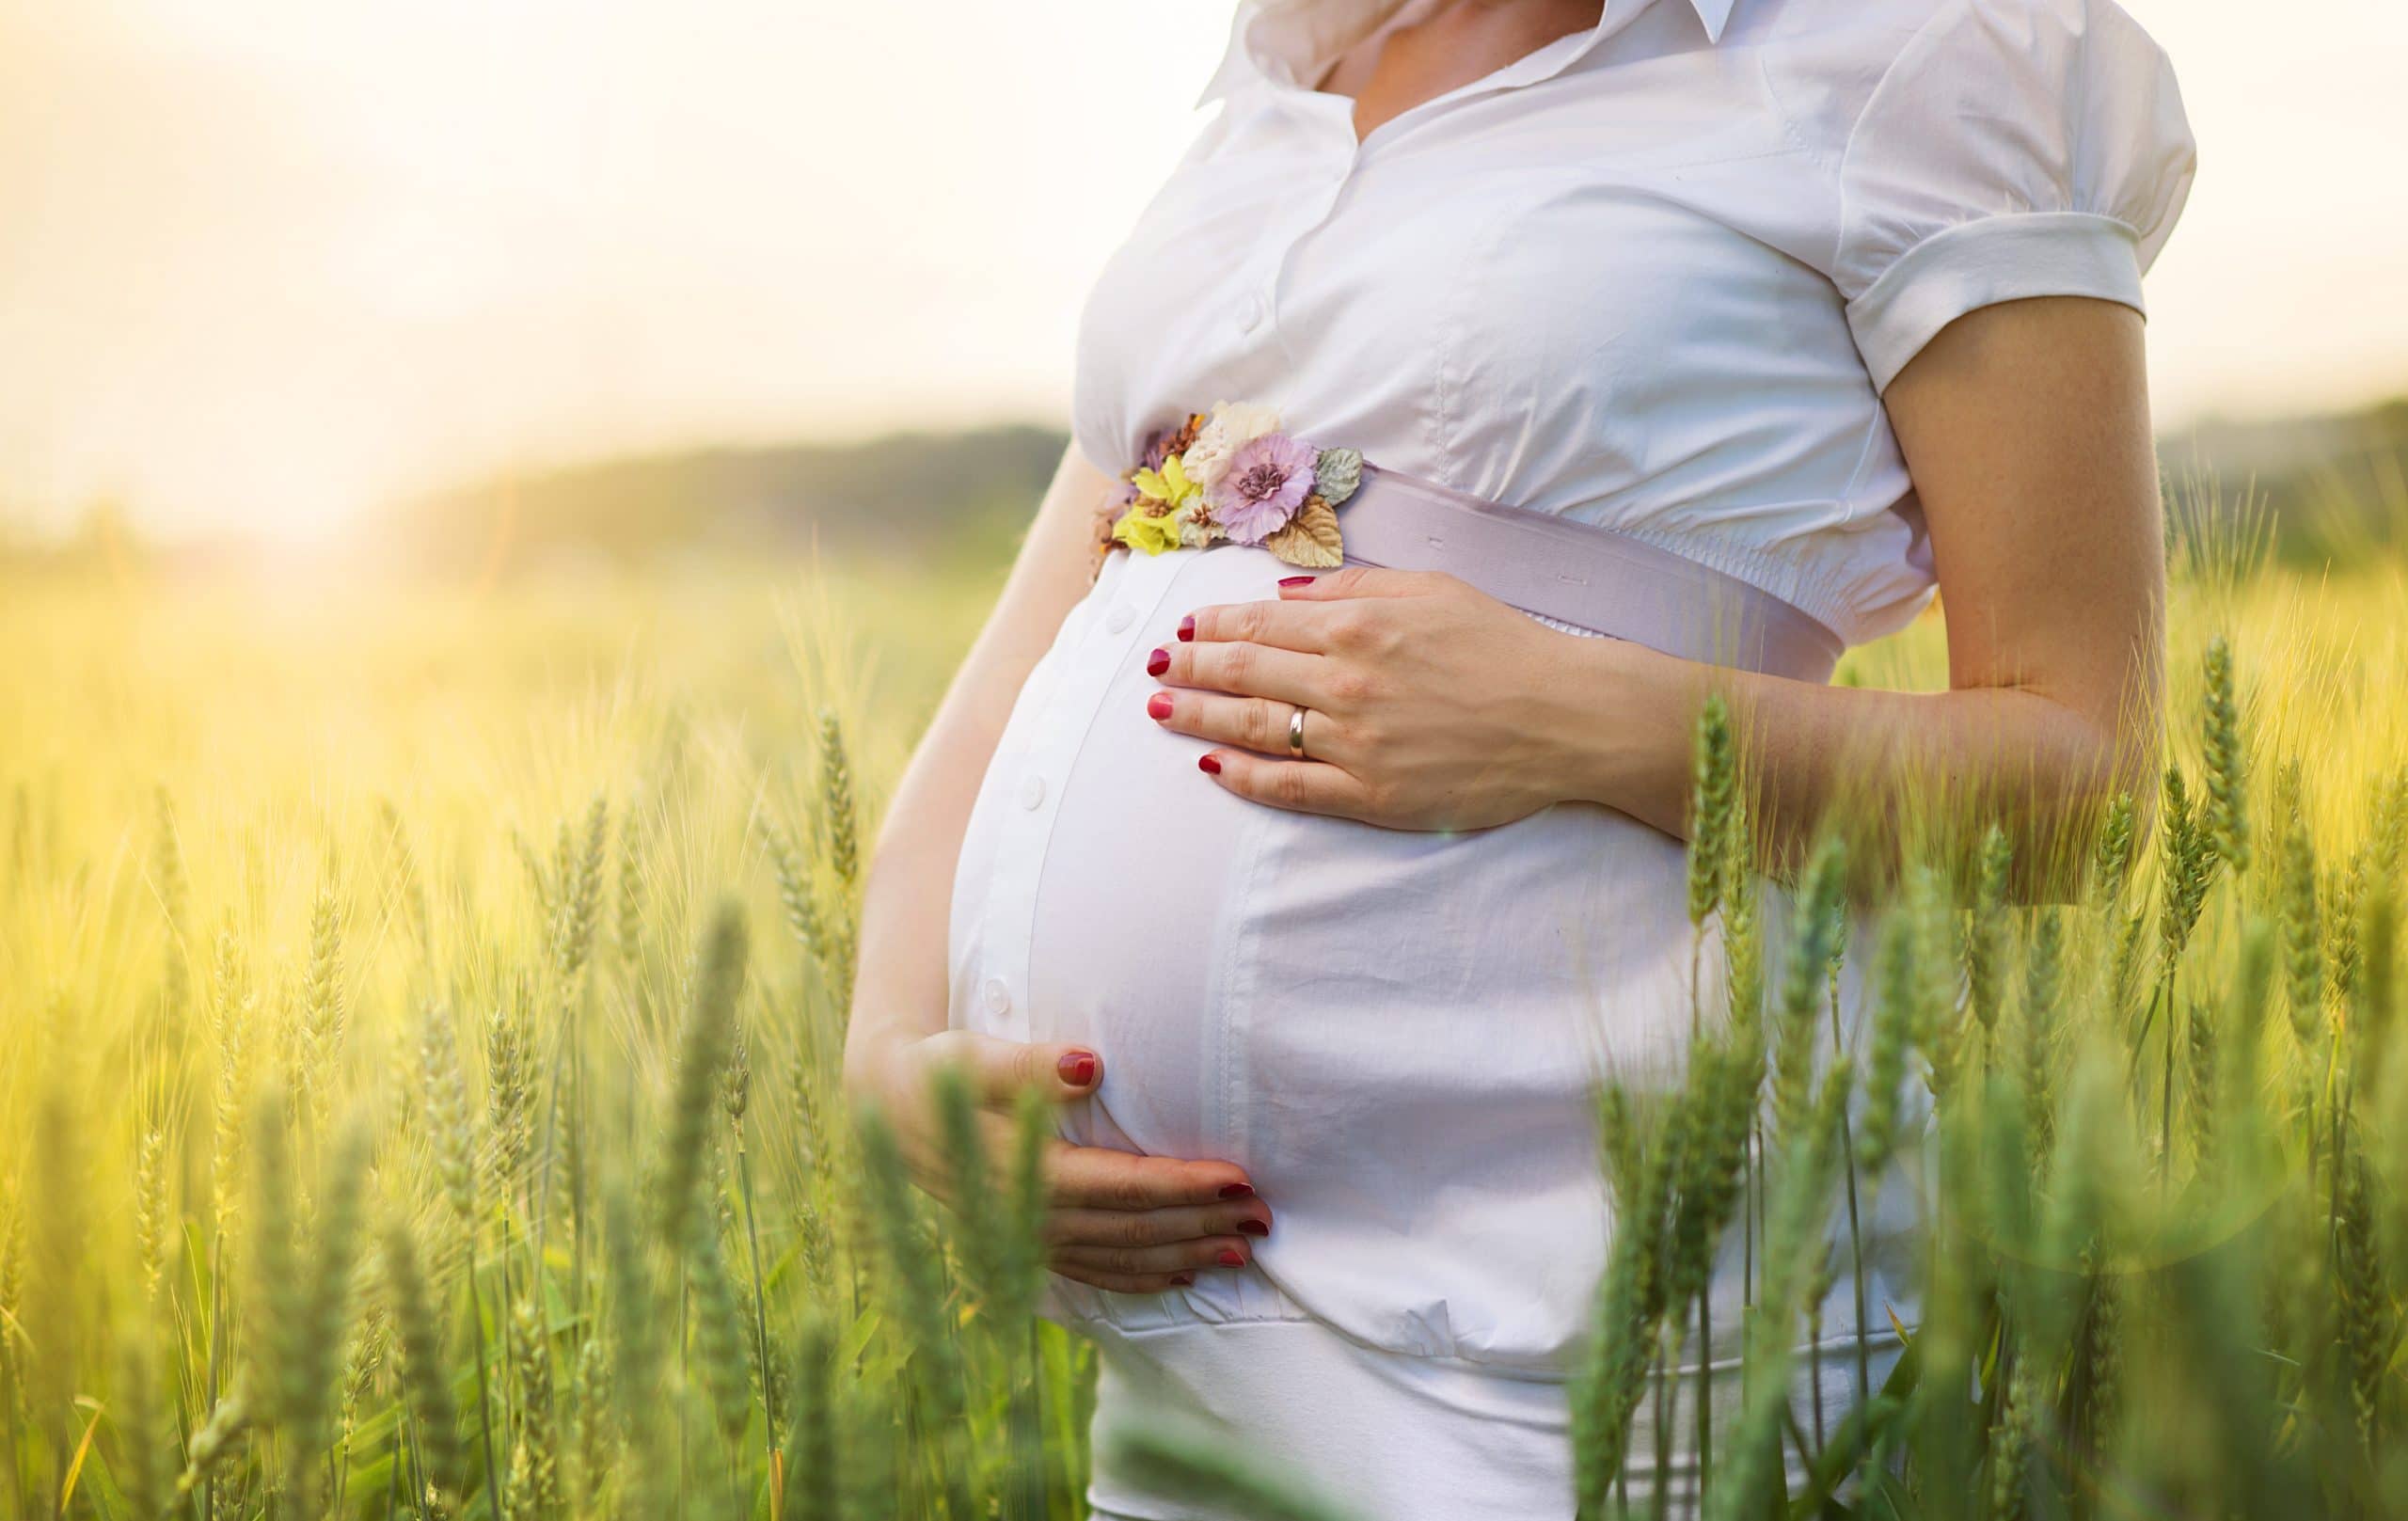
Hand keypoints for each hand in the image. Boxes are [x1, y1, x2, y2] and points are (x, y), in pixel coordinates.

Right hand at [847, 1029, 1272, 1293]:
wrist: (883, 1109)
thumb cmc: (934, 1072)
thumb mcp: (968, 1057)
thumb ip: (1025, 1064)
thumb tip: (1089, 1063)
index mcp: (1018, 1174)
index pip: (1120, 1187)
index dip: (1182, 1186)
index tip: (1238, 1178)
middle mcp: (1025, 1219)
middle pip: (1131, 1229)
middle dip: (1202, 1224)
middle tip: (1265, 1215)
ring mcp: (1026, 1240)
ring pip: (1120, 1258)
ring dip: (1185, 1255)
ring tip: (1244, 1249)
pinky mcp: (1026, 1245)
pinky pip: (1095, 1273)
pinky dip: (1143, 1277)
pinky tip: (1183, 1275)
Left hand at [1147, 567, 1608, 829]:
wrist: (1563, 716)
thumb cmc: (1503, 645)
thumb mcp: (1430, 590)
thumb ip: (1352, 589)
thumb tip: (1284, 596)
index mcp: (1358, 626)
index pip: (1259, 626)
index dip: (1211, 628)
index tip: (1182, 630)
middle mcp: (1346, 683)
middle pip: (1242, 674)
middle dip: (1187, 669)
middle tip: (1152, 669)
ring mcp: (1355, 744)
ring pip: (1254, 728)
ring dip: (1198, 717)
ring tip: (1159, 710)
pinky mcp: (1371, 796)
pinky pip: (1291, 787)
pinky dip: (1245, 776)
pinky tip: (1213, 767)